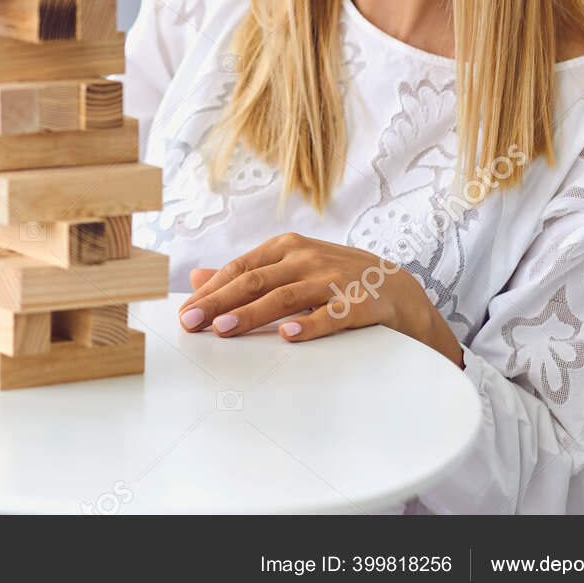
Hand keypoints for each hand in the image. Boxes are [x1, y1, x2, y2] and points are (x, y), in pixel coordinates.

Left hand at [176, 232, 463, 365]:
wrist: (399, 290)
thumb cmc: (334, 279)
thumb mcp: (290, 268)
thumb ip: (247, 274)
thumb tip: (198, 279)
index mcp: (286, 248)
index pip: (240, 269)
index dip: (210, 291)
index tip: (184, 313)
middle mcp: (307, 258)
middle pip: (255, 281)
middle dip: (219, 303)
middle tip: (191, 323)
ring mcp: (334, 278)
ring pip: (285, 296)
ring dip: (252, 313)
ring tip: (223, 329)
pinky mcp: (361, 301)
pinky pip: (332, 313)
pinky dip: (310, 324)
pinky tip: (288, 335)